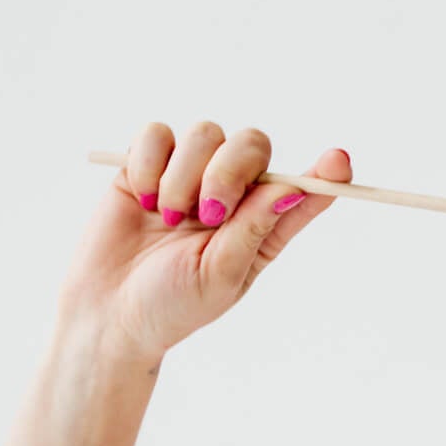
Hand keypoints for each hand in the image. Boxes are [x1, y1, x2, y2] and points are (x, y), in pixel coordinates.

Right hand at [57, 120, 350, 357]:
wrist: (106, 313)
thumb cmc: (172, 304)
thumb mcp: (221, 274)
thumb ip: (256, 227)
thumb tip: (297, 187)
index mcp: (263, 223)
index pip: (304, 186)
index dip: (326, 171)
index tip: (338, 163)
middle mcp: (232, 193)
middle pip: (252, 144)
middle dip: (230, 171)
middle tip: (207, 214)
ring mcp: (190, 174)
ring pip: (204, 133)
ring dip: (184, 175)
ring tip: (166, 217)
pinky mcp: (147, 164)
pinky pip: (157, 133)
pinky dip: (149, 162)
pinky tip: (142, 198)